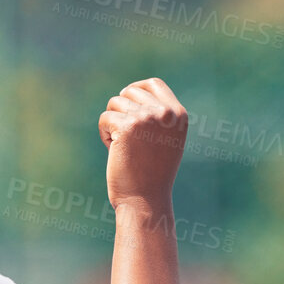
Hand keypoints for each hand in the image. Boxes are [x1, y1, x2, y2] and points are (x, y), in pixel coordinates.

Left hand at [98, 78, 186, 211]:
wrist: (145, 199)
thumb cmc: (152, 174)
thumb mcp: (165, 141)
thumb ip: (158, 116)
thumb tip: (133, 91)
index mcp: (178, 115)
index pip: (154, 84)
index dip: (136, 88)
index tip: (126, 101)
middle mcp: (165, 113)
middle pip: (130, 92)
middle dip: (121, 110)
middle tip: (125, 137)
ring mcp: (146, 118)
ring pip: (115, 103)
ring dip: (112, 123)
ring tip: (122, 146)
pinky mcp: (127, 127)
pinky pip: (105, 118)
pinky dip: (104, 134)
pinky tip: (114, 151)